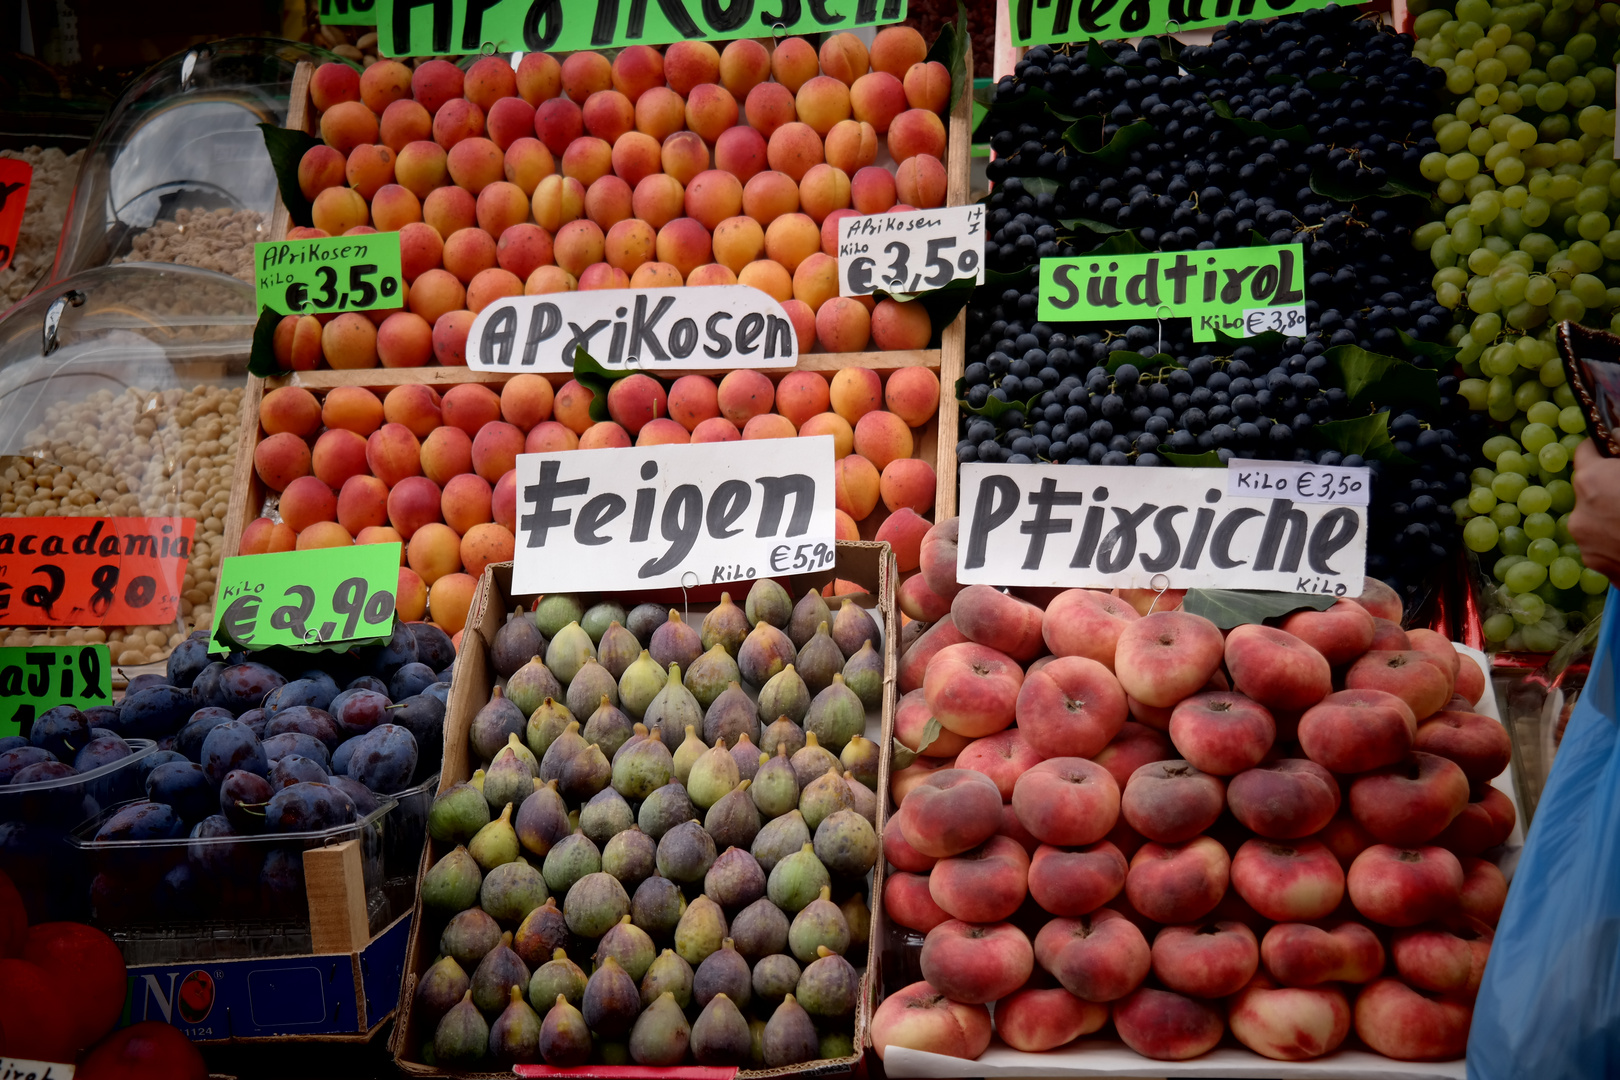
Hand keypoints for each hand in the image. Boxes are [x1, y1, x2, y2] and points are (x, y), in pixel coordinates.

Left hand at [1569, 439, 1619, 586]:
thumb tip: (1617, 435)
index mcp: (1592, 480)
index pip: (1585, 452)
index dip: (1601, 449)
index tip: (1613, 451)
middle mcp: (1579, 512)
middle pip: (1589, 488)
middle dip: (1608, 485)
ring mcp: (1584, 541)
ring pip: (1594, 517)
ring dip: (1611, 513)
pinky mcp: (1594, 563)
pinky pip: (1601, 543)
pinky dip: (1616, 538)